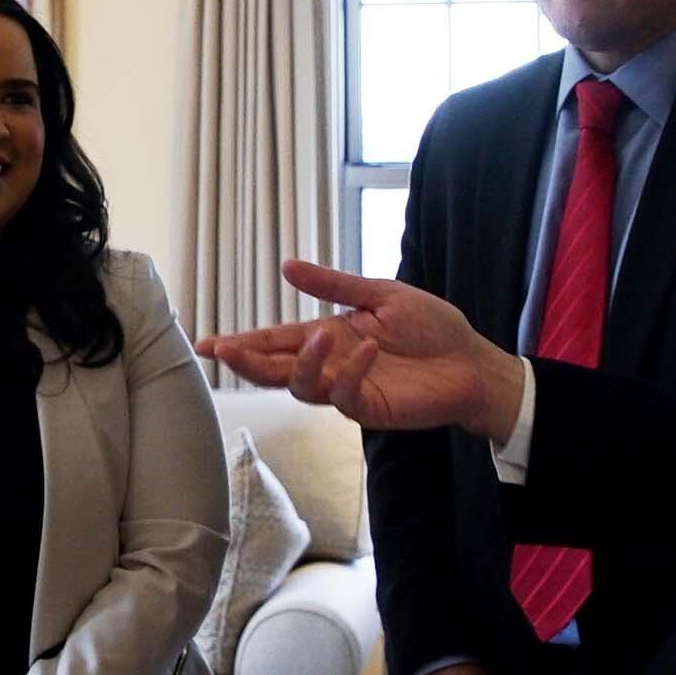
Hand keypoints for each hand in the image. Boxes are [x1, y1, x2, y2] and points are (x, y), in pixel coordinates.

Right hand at [195, 260, 522, 439]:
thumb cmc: (432, 328)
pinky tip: (367, 349)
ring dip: (299, 364)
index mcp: (327, 336)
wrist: (472, 362)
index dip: (241, 342)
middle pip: (274, 369)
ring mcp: (347, 389)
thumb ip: (334, 284)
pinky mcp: (370, 408)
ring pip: (301, 387)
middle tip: (223, 350)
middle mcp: (329, 365)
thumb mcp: (381, 294)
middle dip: (247, 360)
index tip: (203, 343)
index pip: (274, 340)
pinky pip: (345, 396)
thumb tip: (287, 266)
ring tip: (314, 337)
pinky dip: (351, 372)